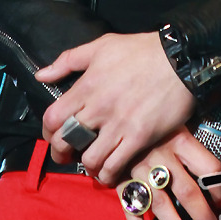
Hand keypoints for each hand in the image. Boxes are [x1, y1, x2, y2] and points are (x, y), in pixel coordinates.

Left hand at [36, 32, 196, 182]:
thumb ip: (68, 60)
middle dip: (62, 153)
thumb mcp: (101, 45)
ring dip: (87, 165)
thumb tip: (41, 75)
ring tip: (92, 162)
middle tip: (68, 155)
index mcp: (87, 85)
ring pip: (90, 159)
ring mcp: (119, 124)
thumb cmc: (140, 50)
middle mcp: (99, 107)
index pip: (52, 118)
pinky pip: (115, 166)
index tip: (53, 135)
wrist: (179, 58)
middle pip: (66, 142)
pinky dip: (108, 174)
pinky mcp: (139, 137)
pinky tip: (110, 169)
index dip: (47, 132)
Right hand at [122, 129, 220, 219]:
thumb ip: (193, 145)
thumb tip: (219, 169)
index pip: (209, 168)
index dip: (220, 189)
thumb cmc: (155, 122)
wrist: (117, 114)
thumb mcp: (177, 123)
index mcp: (180, 139)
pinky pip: (129, 206)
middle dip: (203, 218)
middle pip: (187, 191)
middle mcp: (162, 156)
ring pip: (160, 203)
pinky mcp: (122, 178)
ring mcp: (140, 169)